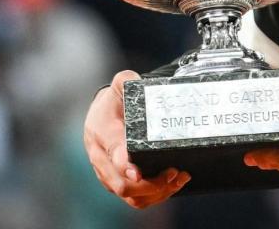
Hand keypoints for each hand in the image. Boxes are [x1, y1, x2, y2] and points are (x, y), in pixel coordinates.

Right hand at [83, 70, 190, 207]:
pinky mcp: (117, 183)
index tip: (137, 172)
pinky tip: (173, 185)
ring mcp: (108, 173)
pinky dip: (154, 197)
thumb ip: (126, 80)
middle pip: (121, 183)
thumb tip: (134, 80)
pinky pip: (134, 198)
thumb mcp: (118, 86)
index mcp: (102, 133)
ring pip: (129, 195)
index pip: (111, 152)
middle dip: (149, 183)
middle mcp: (102, 158)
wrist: (100, 115)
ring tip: (178, 179)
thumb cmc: (112, 103)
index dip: (124, 165)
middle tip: (173, 172)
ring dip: (155, 193)